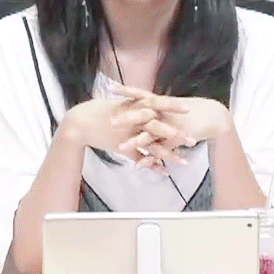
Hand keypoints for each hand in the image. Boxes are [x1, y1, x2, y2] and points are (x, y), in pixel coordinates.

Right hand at [62, 97, 186, 166]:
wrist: (80, 123)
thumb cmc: (99, 110)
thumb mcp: (120, 104)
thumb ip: (135, 104)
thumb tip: (148, 101)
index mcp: (133, 106)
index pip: (157, 104)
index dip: (172, 106)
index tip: (188, 109)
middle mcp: (133, 120)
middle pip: (158, 126)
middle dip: (176, 133)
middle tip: (192, 139)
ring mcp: (128, 135)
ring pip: (152, 145)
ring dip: (169, 153)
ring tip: (184, 161)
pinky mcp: (123, 147)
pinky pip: (140, 158)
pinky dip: (152, 165)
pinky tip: (165, 172)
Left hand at [112, 86, 232, 156]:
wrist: (214, 117)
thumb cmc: (193, 110)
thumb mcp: (172, 105)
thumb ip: (158, 105)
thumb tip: (144, 101)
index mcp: (162, 103)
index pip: (141, 93)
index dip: (127, 91)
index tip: (111, 88)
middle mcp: (165, 112)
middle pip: (143, 114)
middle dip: (126, 118)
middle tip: (110, 121)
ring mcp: (172, 125)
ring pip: (151, 134)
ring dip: (135, 141)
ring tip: (120, 147)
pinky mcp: (179, 138)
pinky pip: (162, 150)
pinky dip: (150, 158)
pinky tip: (139, 165)